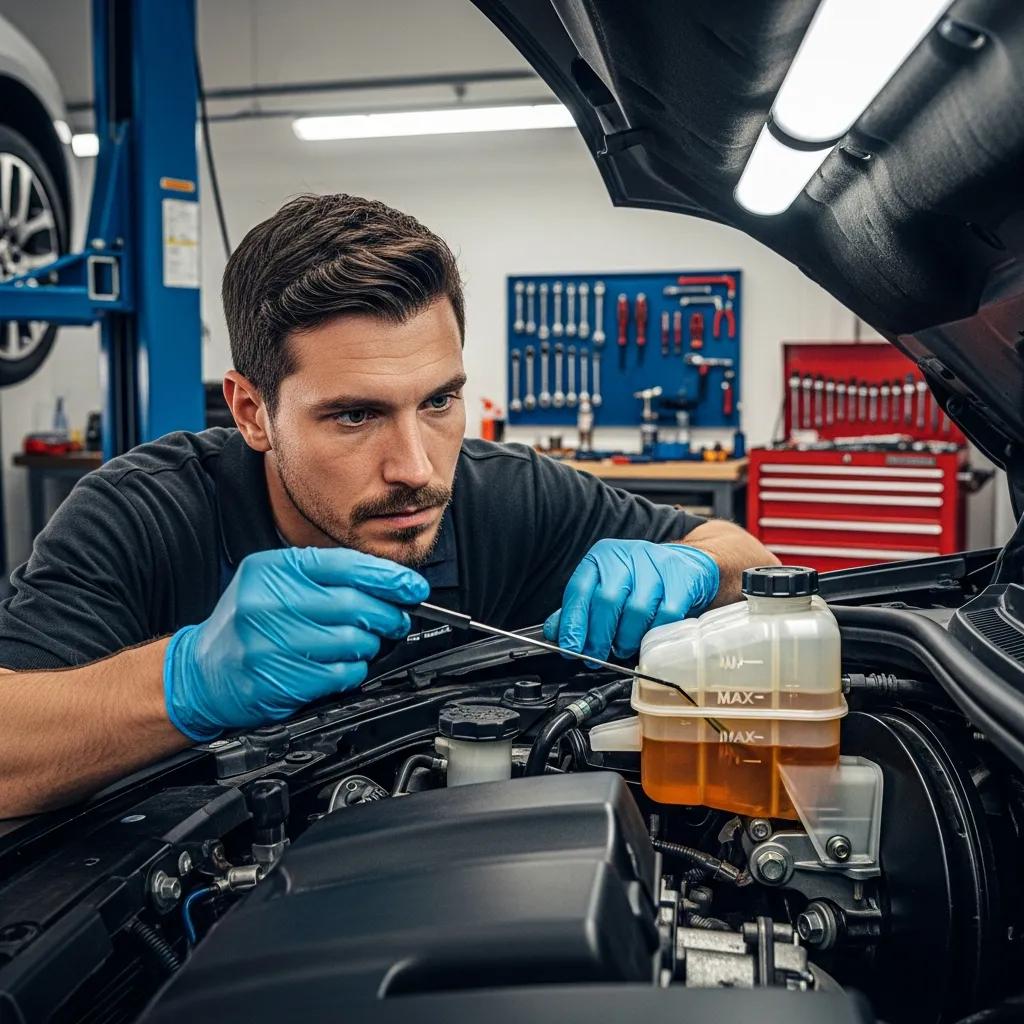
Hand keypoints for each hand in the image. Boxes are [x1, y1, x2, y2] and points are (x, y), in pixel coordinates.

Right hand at [164, 547, 428, 739]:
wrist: (203, 671)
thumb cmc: (250, 623)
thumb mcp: (276, 583)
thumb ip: (325, 579)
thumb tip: (389, 584)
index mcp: (274, 569)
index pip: (346, 566)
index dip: (389, 577)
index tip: (414, 587)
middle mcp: (269, 602)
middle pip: (355, 605)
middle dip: (388, 614)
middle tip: (396, 620)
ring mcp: (270, 642)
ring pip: (352, 641)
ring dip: (371, 645)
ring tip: (364, 643)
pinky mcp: (277, 680)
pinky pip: (340, 674)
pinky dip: (353, 671)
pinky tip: (343, 666)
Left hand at [543, 540, 718, 661]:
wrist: (686, 565)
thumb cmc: (639, 580)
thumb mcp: (605, 586)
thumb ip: (580, 609)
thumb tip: (555, 632)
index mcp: (602, 557)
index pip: (580, 589)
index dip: (573, 622)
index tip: (570, 647)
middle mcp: (627, 556)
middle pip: (607, 601)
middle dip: (598, 636)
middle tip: (595, 656)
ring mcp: (656, 566)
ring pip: (636, 610)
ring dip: (626, 638)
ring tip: (622, 648)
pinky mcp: (681, 580)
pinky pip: (665, 615)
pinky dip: (653, 633)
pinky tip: (646, 638)